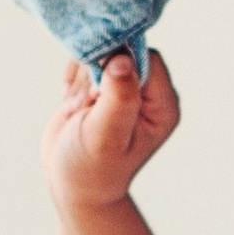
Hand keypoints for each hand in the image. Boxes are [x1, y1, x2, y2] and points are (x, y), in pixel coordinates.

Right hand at [43, 50, 181, 215]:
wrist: (72, 183)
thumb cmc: (90, 168)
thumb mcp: (104, 136)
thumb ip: (118, 99)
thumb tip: (123, 58)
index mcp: (162, 107)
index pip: (146, 59)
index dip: (118, 63)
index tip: (95, 90)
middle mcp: (150, 95)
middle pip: (123, 52)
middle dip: (96, 73)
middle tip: (82, 106)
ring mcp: (127, 88)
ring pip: (102, 54)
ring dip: (82, 79)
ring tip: (76, 111)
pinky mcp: (105, 85)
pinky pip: (88, 59)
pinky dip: (74, 77)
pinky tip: (71, 105)